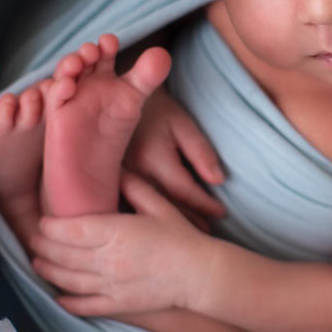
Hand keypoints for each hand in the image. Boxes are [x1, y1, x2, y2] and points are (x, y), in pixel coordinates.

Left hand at [29, 172, 211, 316]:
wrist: (200, 272)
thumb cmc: (181, 235)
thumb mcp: (158, 204)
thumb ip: (134, 186)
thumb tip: (115, 170)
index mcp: (116, 232)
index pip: (70, 230)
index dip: (50, 227)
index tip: (43, 222)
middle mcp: (108, 259)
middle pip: (63, 254)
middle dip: (43, 247)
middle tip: (33, 240)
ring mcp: (112, 284)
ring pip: (69, 279)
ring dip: (48, 271)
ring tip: (37, 263)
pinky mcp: (119, 304)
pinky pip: (87, 306)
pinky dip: (69, 303)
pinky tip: (58, 298)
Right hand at [124, 84, 225, 231]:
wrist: (118, 97)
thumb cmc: (156, 109)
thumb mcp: (182, 124)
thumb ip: (200, 152)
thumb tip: (218, 181)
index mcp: (153, 159)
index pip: (185, 191)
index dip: (206, 205)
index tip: (222, 213)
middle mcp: (133, 174)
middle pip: (166, 207)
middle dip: (190, 220)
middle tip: (208, 233)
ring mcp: (117, 181)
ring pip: (147, 211)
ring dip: (170, 223)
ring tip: (190, 234)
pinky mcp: (108, 183)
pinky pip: (129, 205)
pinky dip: (148, 216)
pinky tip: (159, 226)